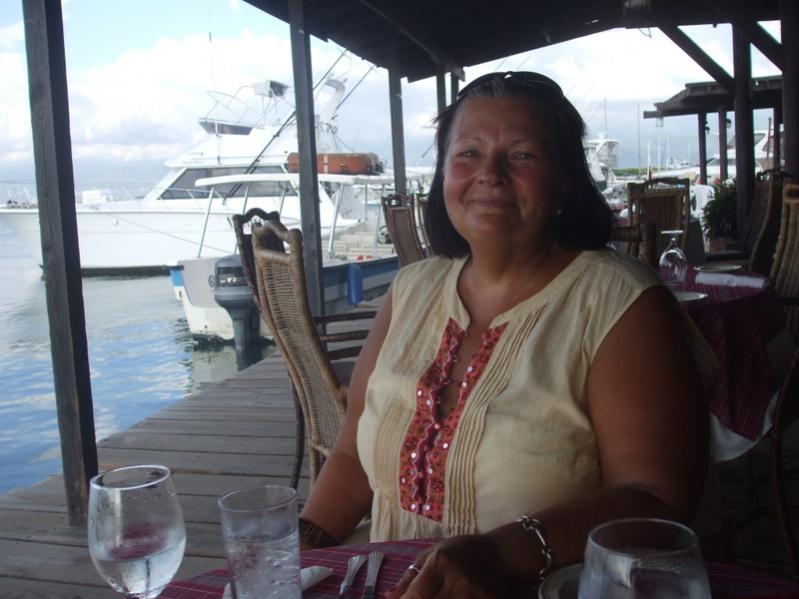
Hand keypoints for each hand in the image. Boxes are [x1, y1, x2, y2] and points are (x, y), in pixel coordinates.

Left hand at [385, 535, 511, 598]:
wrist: (500, 554)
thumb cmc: (461, 551)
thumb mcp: (432, 555)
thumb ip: (410, 578)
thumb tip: (389, 597)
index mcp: (440, 563)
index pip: (415, 595)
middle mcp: (457, 579)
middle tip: (423, 598)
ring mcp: (475, 593)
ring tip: (440, 597)